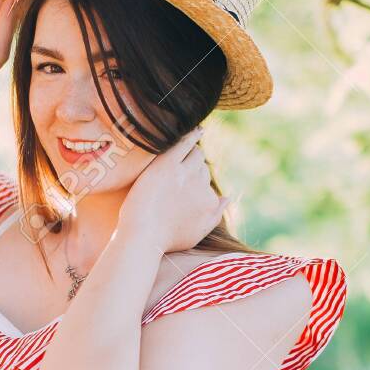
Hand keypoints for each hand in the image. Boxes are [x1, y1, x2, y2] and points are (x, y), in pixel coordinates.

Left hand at [117, 126, 229, 252]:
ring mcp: (184, 173)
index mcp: (210, 201)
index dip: (197, 183)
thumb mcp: (197, 233)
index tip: (185, 185)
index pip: (208, 184)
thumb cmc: (166, 240)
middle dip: (195, 167)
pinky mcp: (167, 164)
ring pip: (196, 154)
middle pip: (203, 168)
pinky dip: (191, 135)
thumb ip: (216, 215)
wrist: (142, 236)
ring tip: (186, 148)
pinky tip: (193, 130)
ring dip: (192, 150)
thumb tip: (228, 197)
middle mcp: (201, 185)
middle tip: (181, 167)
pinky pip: (184, 143)